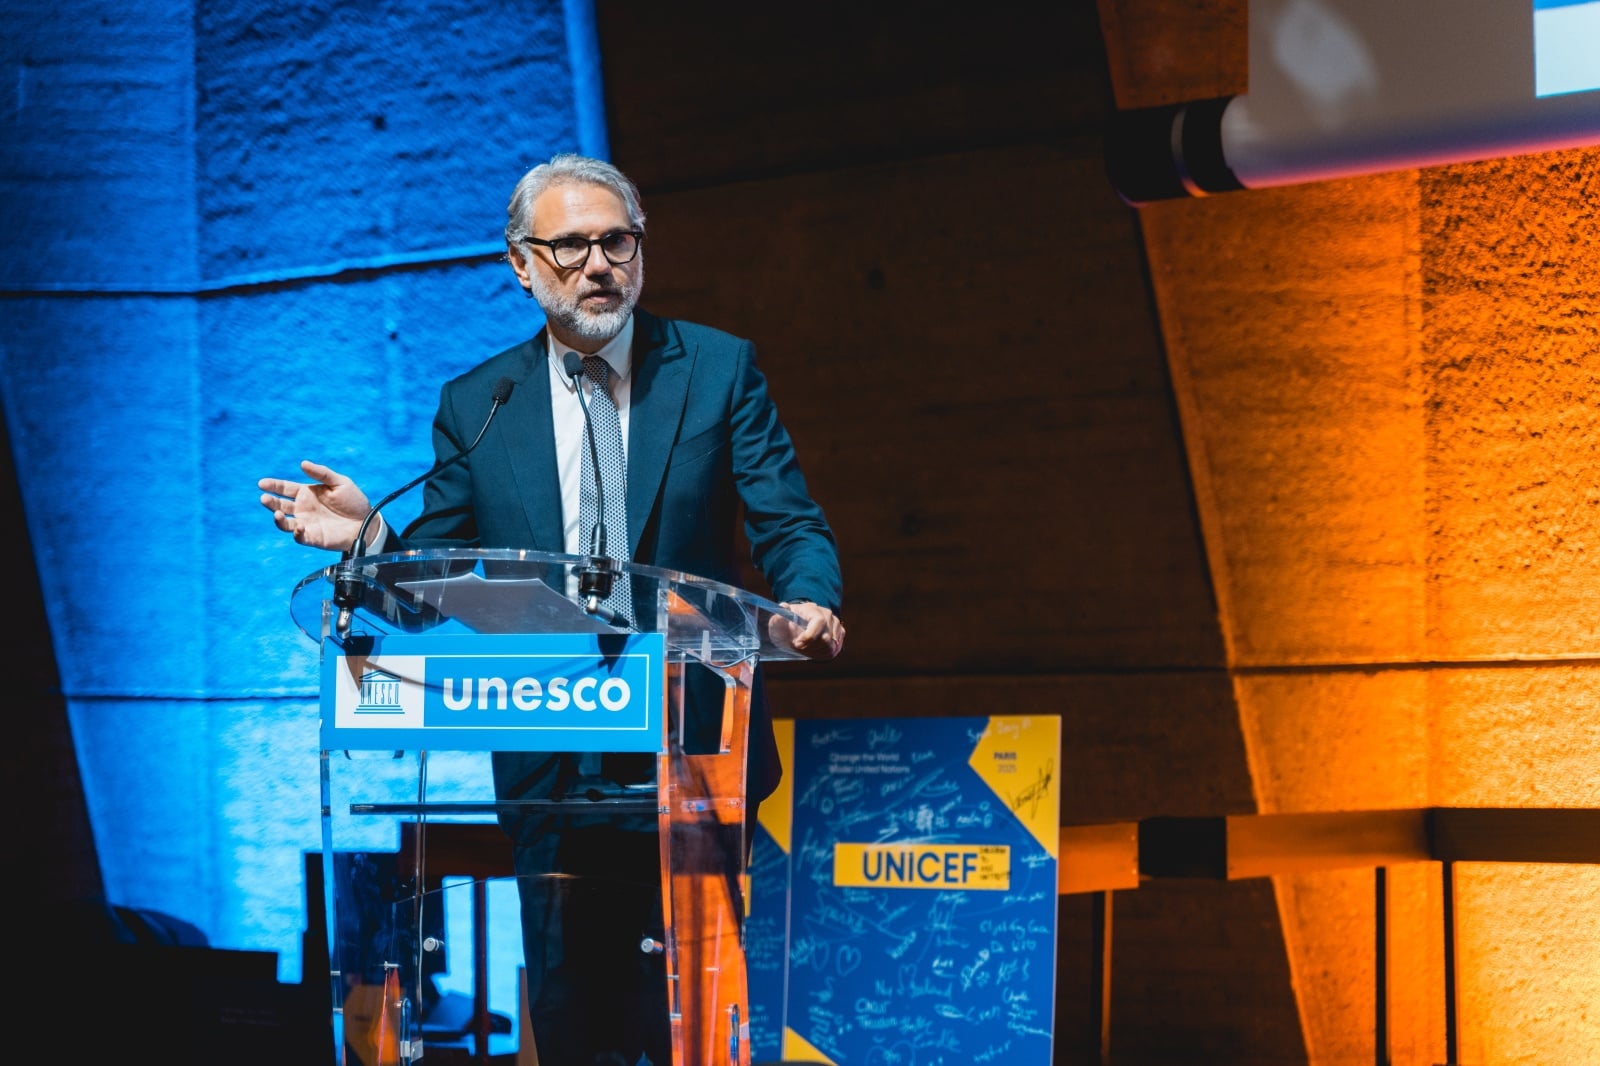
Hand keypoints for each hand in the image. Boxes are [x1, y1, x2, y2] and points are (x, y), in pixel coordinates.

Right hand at [258, 460, 374, 551]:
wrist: (366, 522)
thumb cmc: (353, 501)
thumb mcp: (339, 482)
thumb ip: (321, 473)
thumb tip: (303, 463)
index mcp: (306, 493)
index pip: (284, 488)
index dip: (273, 486)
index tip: (262, 483)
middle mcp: (303, 509)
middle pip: (280, 505)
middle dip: (270, 502)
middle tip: (264, 498)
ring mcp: (306, 523)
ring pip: (284, 523)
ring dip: (278, 519)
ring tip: (278, 514)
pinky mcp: (313, 537)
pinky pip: (299, 537)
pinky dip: (296, 533)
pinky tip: (299, 527)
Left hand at [770, 601, 844, 660]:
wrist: (796, 624)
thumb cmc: (786, 623)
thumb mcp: (777, 622)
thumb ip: (778, 617)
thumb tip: (783, 606)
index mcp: (813, 609)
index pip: (819, 622)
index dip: (809, 636)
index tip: (797, 643)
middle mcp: (827, 615)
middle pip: (825, 638)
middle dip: (810, 647)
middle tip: (798, 648)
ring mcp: (835, 624)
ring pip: (830, 646)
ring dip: (815, 651)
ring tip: (804, 648)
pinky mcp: (839, 634)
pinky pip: (834, 649)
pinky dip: (822, 653)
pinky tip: (812, 650)